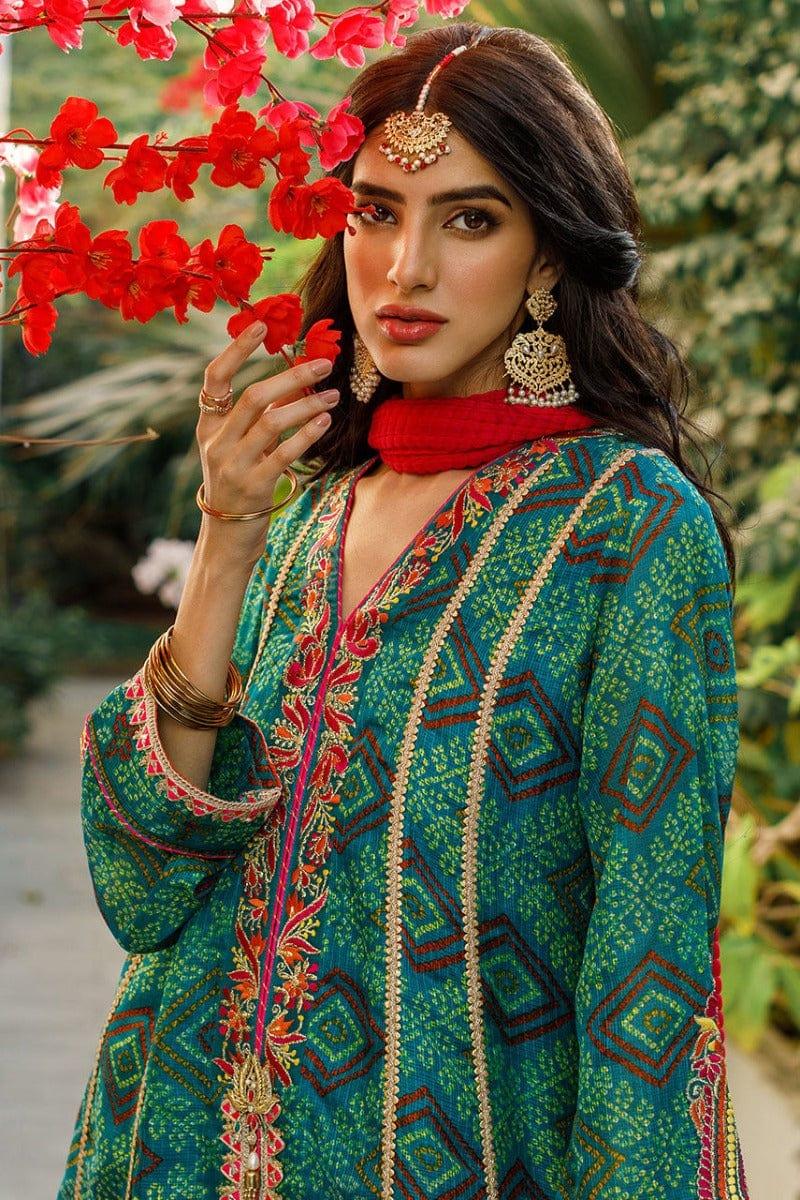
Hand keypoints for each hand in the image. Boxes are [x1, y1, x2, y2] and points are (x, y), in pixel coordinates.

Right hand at [196, 321, 338, 563]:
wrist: (226, 537)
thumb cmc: (237, 485)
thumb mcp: (235, 448)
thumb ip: (255, 418)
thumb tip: (291, 383)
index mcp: (208, 426)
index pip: (215, 377)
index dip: (236, 349)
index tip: (260, 325)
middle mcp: (217, 442)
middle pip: (254, 396)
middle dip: (291, 376)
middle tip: (323, 365)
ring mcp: (233, 465)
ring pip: (272, 423)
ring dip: (306, 405)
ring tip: (333, 396)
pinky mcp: (254, 486)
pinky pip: (284, 453)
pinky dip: (307, 434)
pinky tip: (324, 421)